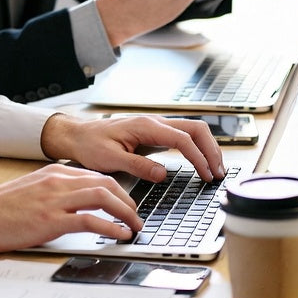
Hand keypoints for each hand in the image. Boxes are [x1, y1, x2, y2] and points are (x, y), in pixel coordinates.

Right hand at [0, 163, 141, 251]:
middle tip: (136, 216)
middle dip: (128, 200)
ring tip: (135, 227)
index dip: (117, 190)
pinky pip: (91, 220)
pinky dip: (111, 228)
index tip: (126, 204)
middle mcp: (57, 181)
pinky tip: (120, 236)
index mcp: (52, 172)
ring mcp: (55, 199)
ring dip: (125, 212)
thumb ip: (52, 193)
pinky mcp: (51, 220)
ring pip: (103, 197)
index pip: (95, 175)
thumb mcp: (29, 191)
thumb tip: (73, 207)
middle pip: (105, 183)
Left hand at [39, 111, 225, 182]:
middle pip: (196, 129)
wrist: (78, 135)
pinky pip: (184, 136)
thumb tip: (162, 174)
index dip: (198, 158)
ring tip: (215, 170)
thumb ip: (137, 166)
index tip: (206, 175)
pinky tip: (201, 162)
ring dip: (208, 148)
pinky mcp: (155, 133)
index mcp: (145, 126)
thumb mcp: (109, 159)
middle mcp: (154, 122)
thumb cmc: (90, 145)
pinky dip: (197, 148)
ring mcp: (156, 126)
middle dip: (212, 150)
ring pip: (193, 130)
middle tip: (219, 173)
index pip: (183, 139)